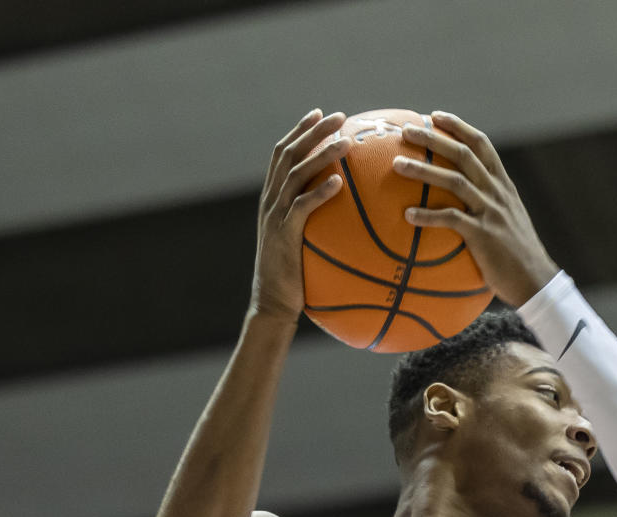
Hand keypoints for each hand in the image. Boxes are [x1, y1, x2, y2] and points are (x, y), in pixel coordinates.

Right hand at [249, 109, 351, 324]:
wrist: (272, 303)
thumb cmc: (293, 277)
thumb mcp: (301, 242)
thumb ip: (313, 220)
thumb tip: (344, 210)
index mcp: (271, 198)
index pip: (282, 154)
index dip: (300, 130)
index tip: (320, 113)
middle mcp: (270, 201)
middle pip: (289, 154)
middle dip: (313, 131)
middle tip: (339, 116)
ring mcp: (274, 216)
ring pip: (296, 174)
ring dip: (322, 154)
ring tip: (346, 142)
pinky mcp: (283, 235)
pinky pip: (302, 207)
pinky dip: (320, 192)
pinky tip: (340, 182)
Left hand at [393, 111, 557, 308]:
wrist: (536, 281)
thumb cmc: (517, 256)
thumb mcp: (508, 221)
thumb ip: (489, 206)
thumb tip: (463, 203)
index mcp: (503, 185)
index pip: (481, 144)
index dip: (458, 127)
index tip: (434, 116)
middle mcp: (497, 192)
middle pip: (463, 154)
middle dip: (433, 138)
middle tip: (406, 130)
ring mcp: (490, 212)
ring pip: (454, 181)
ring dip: (423, 170)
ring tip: (396, 165)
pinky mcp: (483, 235)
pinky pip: (451, 219)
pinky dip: (427, 215)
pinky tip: (407, 215)